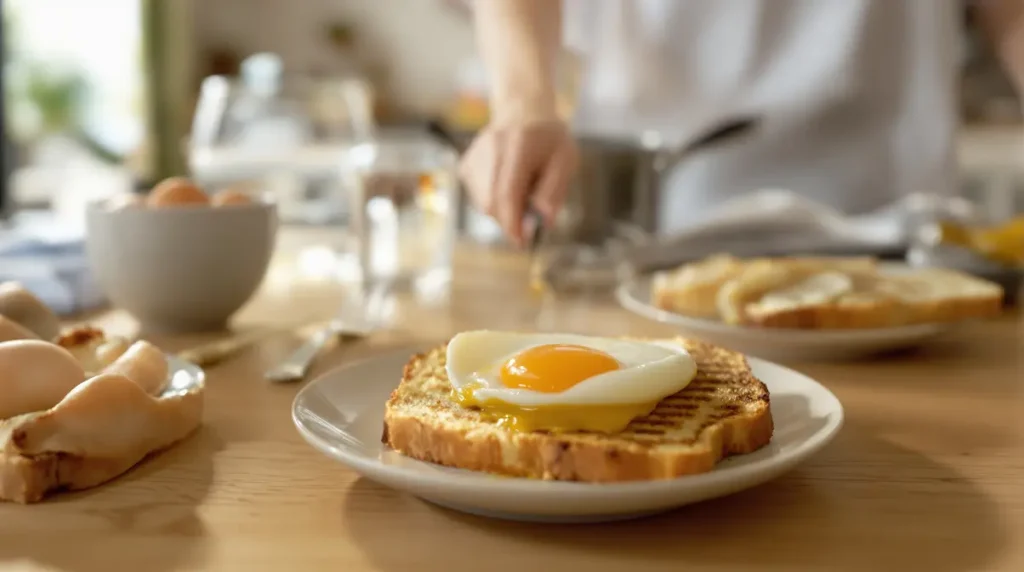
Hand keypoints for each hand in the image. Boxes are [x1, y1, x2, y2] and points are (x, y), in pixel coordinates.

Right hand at [458, 119, 578, 245]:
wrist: (522, 111)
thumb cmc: (548, 139)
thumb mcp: (565, 161)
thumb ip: (554, 191)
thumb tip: (544, 221)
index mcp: (518, 146)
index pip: (507, 191)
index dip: (513, 222)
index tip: (522, 242)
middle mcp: (490, 150)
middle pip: (491, 202)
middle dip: (511, 220)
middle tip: (531, 215)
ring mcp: (474, 158)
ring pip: (484, 203)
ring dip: (505, 208)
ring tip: (522, 186)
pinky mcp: (465, 167)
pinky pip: (479, 198)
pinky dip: (495, 200)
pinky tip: (507, 182)